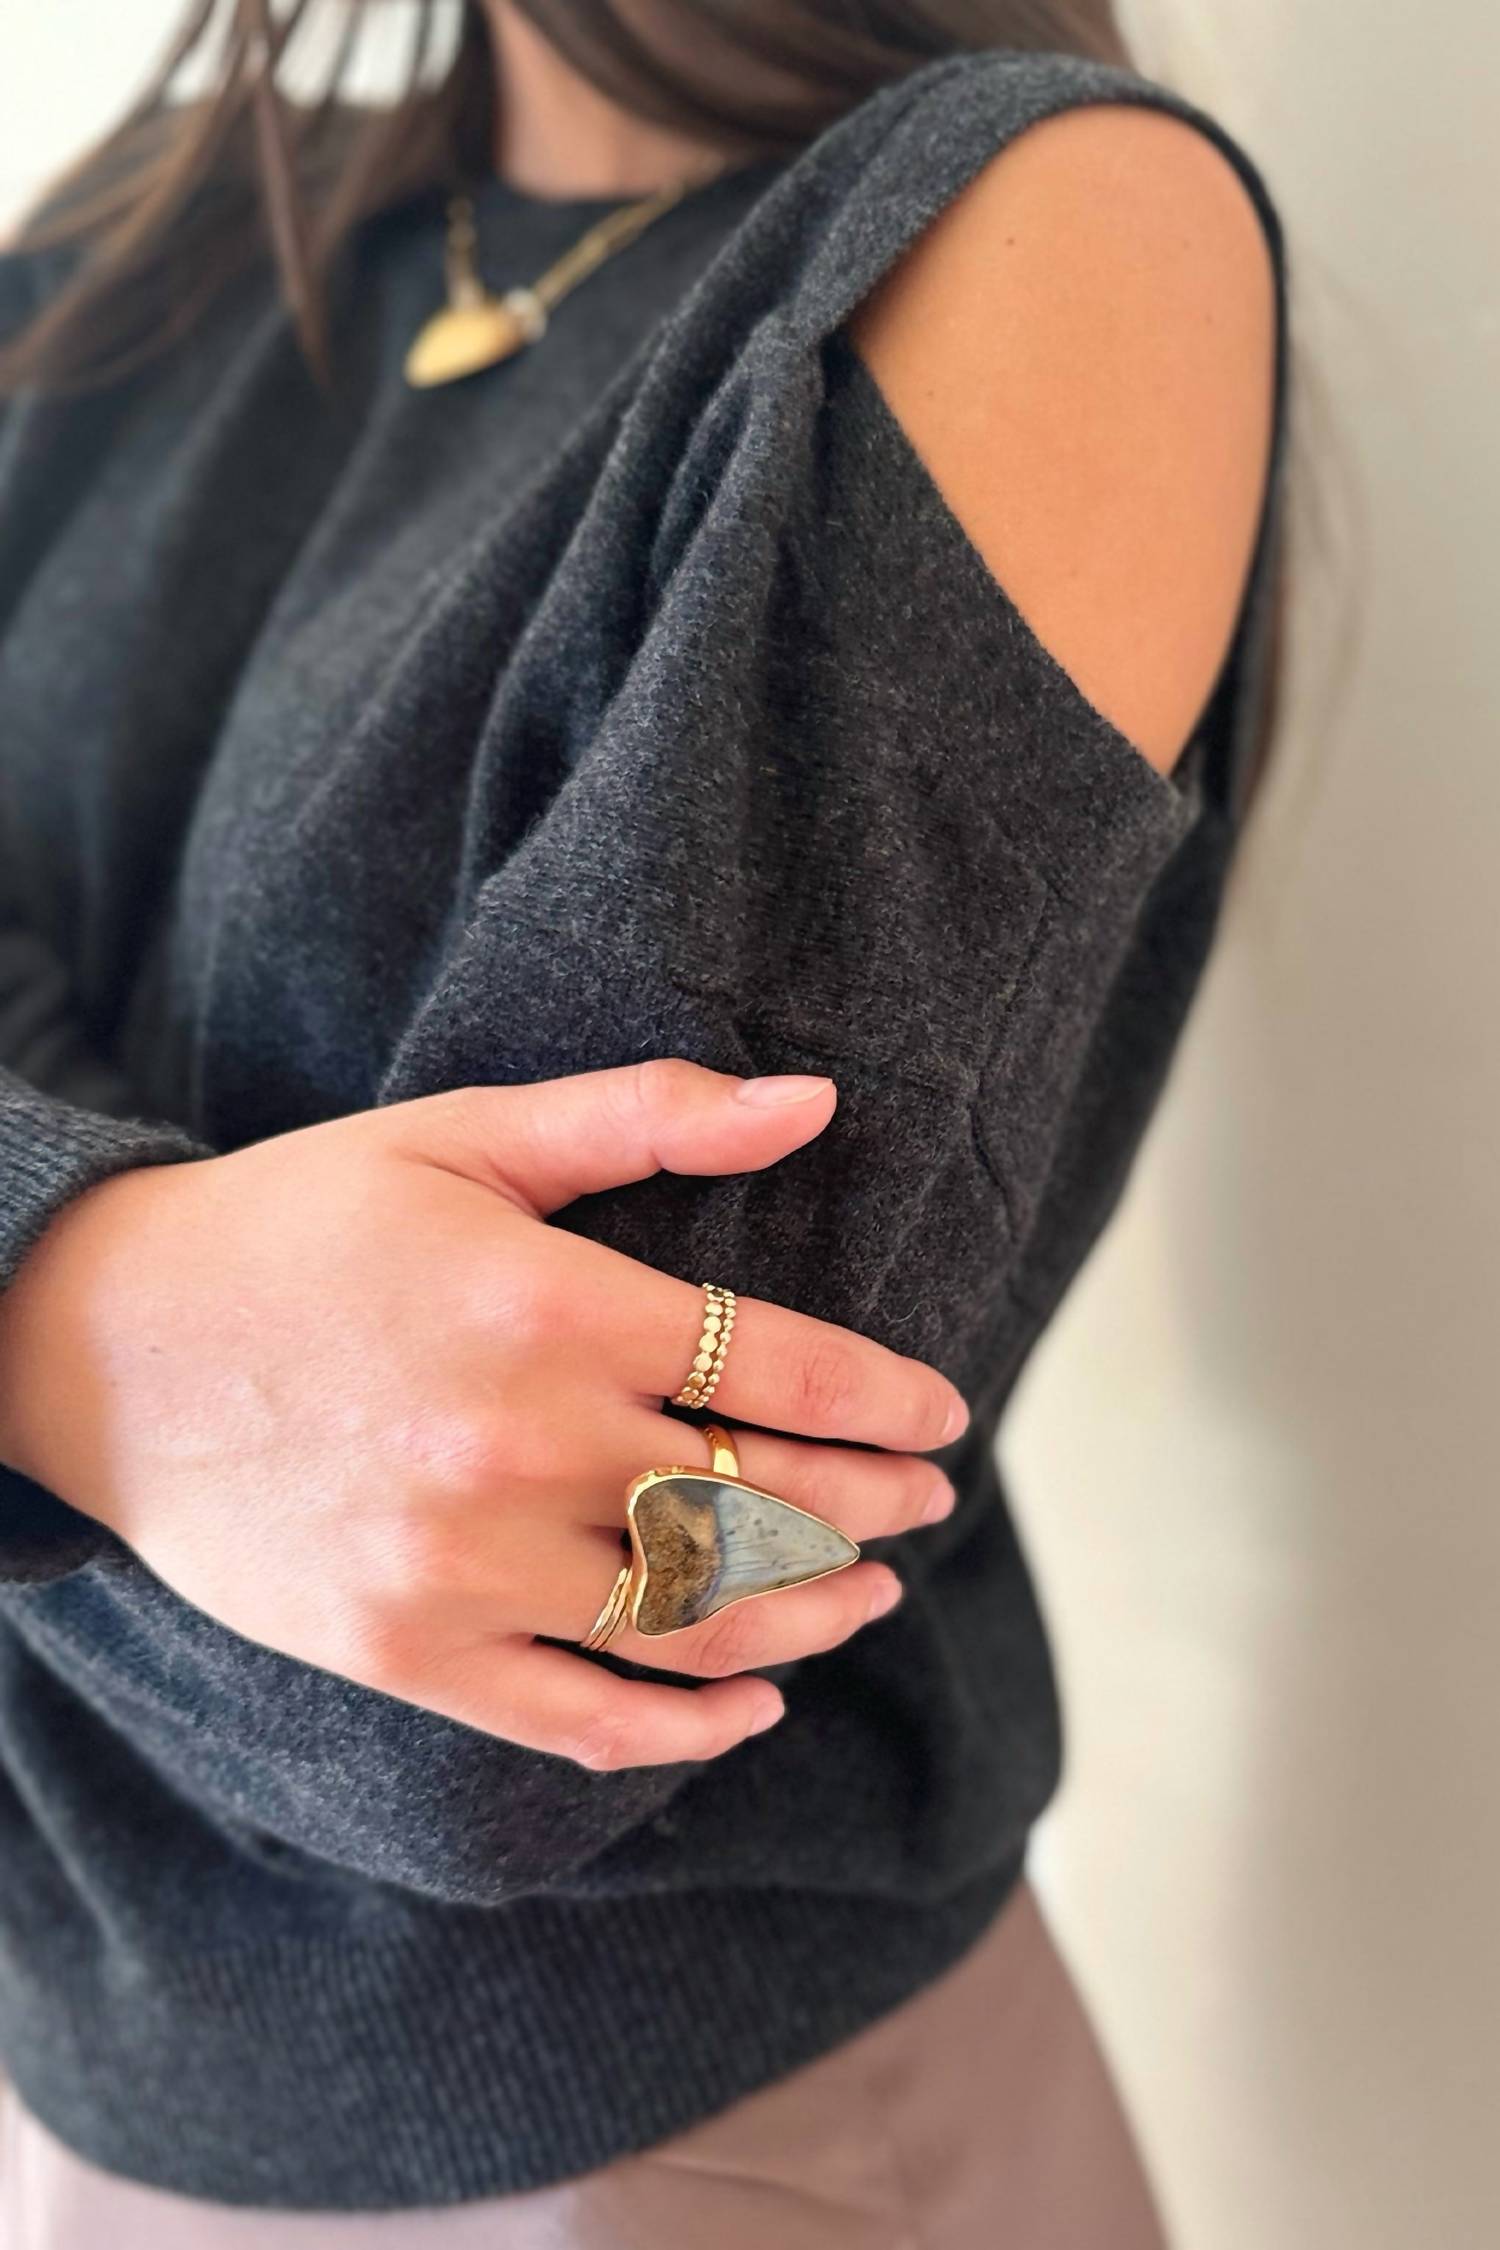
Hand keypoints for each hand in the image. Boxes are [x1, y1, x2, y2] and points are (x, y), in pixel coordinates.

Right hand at [0, 1062, 966, 1769]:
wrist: (99, 1342)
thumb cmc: (299, 1222)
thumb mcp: (465, 1133)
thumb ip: (647, 1115)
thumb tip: (814, 1099)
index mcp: (550, 1306)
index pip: (787, 1370)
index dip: (891, 1402)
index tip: (944, 1417)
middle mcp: (520, 1446)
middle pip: (762, 1499)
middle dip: (873, 1506)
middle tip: (924, 1503)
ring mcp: (462, 1565)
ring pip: (696, 1620)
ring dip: (811, 1614)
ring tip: (870, 1594)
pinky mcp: (408, 1652)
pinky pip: (581, 1718)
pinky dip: (686, 1730)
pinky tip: (754, 1709)